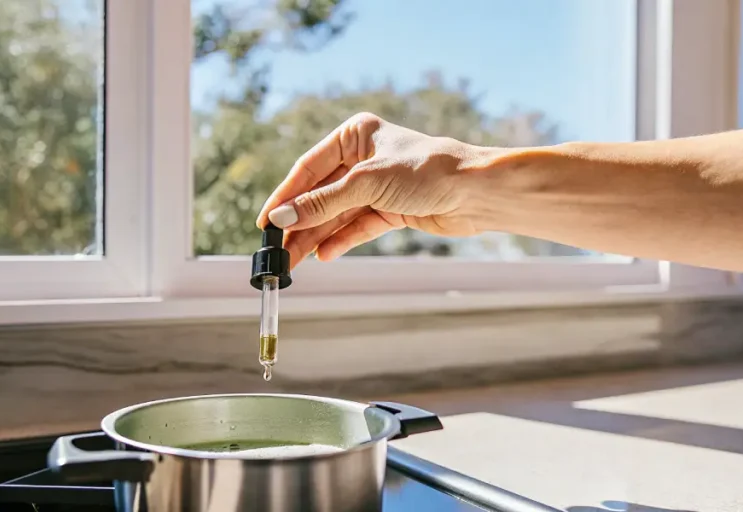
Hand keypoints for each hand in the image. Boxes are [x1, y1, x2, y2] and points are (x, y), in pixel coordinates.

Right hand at [255, 113, 488, 266]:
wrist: (476, 192)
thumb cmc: (426, 171)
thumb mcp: (366, 183)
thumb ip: (322, 203)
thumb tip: (281, 218)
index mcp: (355, 135)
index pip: (308, 169)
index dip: (285, 197)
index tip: (265, 223)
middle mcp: (363, 158)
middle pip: (320, 195)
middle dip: (300, 223)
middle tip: (277, 252)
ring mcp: (377, 186)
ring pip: (337, 215)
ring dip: (316, 237)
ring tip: (293, 263)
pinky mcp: (392, 210)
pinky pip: (357, 227)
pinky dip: (341, 241)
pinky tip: (323, 255)